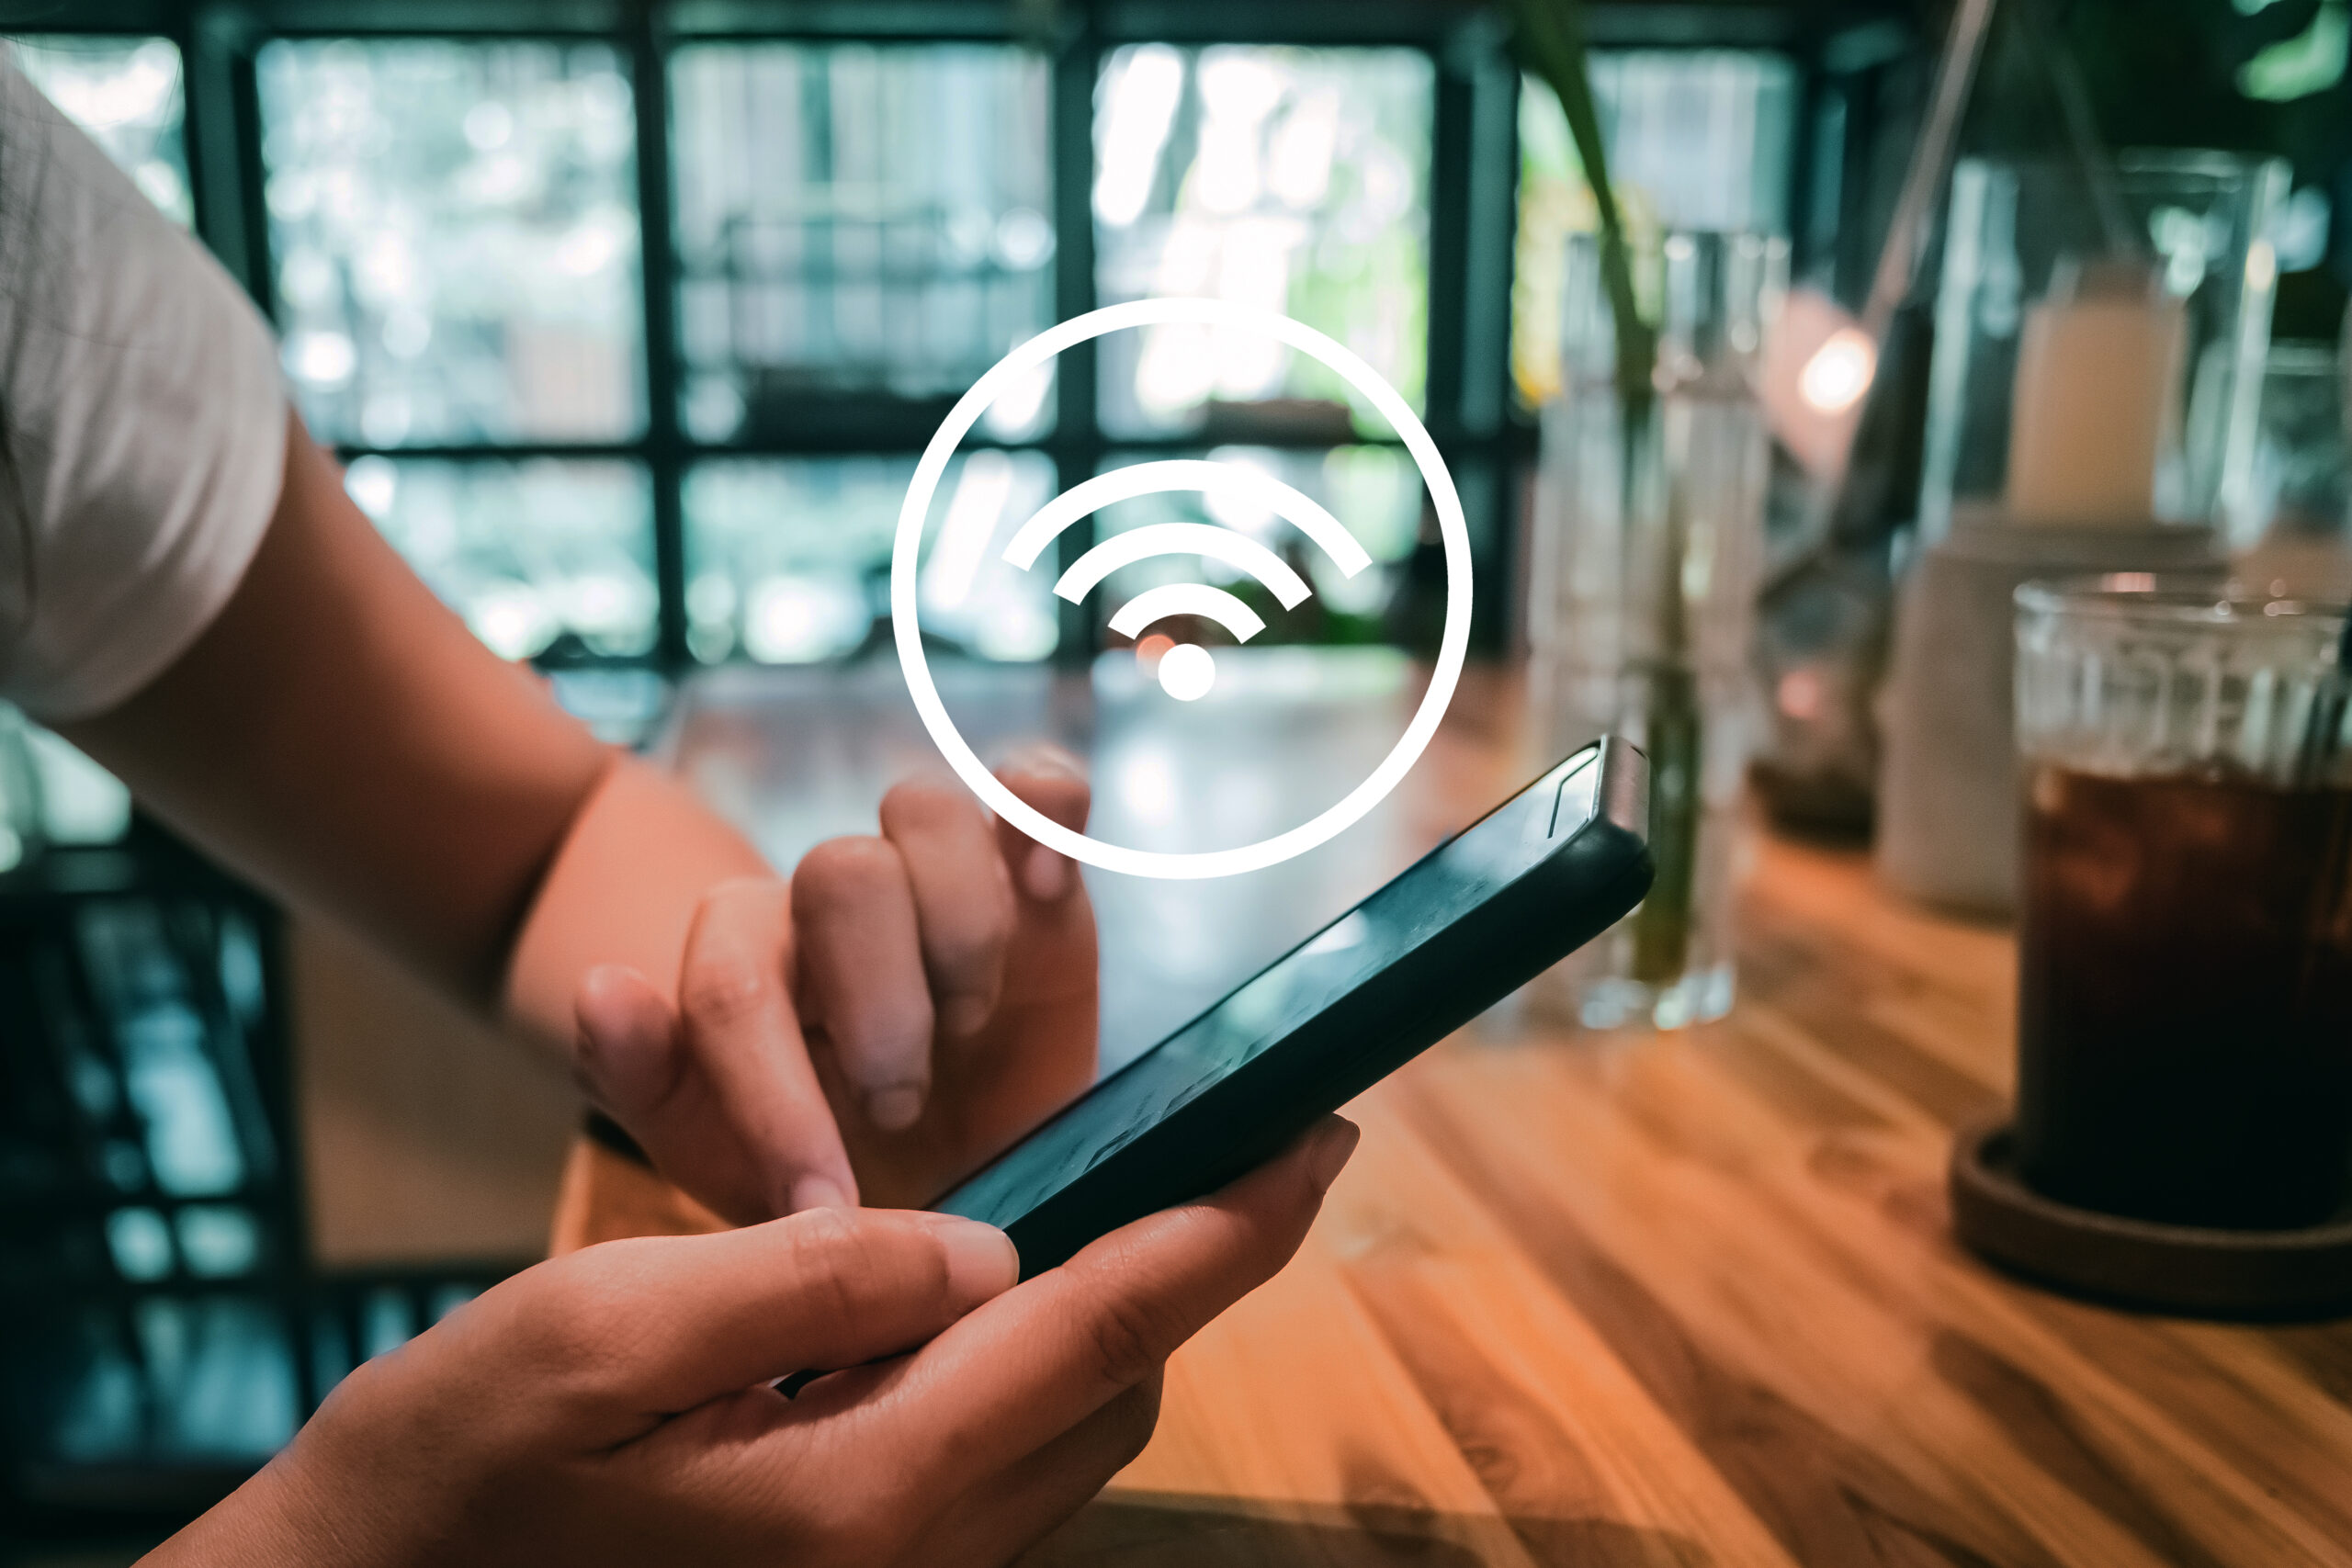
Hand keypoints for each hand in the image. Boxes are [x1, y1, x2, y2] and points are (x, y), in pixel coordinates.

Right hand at [148, 1119, 1356, 1567]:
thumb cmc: (454, 1469)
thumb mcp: (600, 1334)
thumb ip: (805, 1275)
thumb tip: (984, 1241)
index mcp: (864, 1493)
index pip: (1099, 1327)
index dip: (1222, 1228)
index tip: (1314, 1139)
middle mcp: (911, 1560)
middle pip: (1112, 1390)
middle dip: (1188, 1266)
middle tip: (1223, 1149)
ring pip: (1070, 1435)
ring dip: (1116, 1315)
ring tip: (1124, 1200)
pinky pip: (1003, 1465)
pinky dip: (1036, 1369)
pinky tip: (992, 1297)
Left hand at [571, 750, 1095, 1219]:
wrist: (962, 1183)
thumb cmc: (833, 1174)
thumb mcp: (724, 1158)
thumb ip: (646, 1077)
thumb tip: (600, 985)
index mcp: (747, 957)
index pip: (737, 988)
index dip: (778, 1100)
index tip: (823, 1208)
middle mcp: (833, 897)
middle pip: (839, 874)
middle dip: (879, 1005)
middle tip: (902, 1107)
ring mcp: (936, 872)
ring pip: (925, 812)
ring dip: (960, 925)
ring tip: (972, 1025)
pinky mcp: (1035, 869)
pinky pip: (1034, 789)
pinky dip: (1044, 811)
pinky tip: (1047, 889)